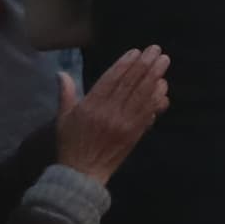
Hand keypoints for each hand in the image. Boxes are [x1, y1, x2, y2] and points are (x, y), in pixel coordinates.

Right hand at [54, 46, 171, 181]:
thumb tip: (61, 73)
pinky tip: (163, 88)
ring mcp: (124, 123)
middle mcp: (109, 112)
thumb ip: (66, 94)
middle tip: (156, 50)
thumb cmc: (71, 144)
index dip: (126, 63)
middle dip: (145, 64)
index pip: (111, 79)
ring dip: (155, 76)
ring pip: (142, 95)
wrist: (83, 173)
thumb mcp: (63, 118)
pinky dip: (156, 98)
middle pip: (131, 83)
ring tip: (163, 62)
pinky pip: (148, 112)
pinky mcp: (134, 133)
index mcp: (90, 106)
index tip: (136, 51)